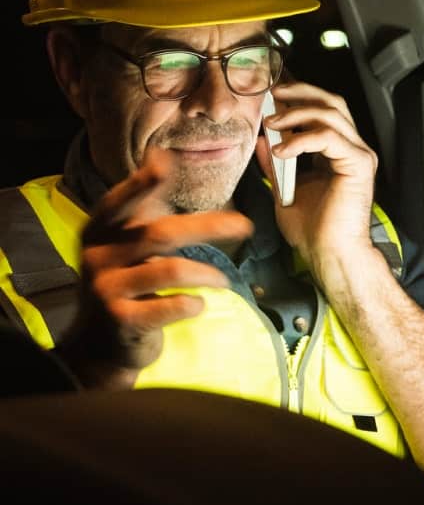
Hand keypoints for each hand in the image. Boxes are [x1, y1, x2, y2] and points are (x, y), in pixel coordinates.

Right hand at [58, 148, 251, 387]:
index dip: (140, 183)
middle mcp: (98, 257)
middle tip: (244, 225)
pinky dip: (191, 304)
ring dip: (206, 274)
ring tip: (224, 280)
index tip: (164, 163)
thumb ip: (140, 211)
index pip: (119, 203)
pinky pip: (169, 306)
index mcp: (97, 233)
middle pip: (159, 233)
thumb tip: (160, 157)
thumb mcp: (121, 248)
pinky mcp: (122, 320)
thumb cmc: (122, 288)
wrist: (99, 347)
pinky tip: (199, 306)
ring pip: (170, 270)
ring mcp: (107, 289)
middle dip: (208, 227)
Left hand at [255, 81, 378, 289]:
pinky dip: (301, 140)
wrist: (330, 256)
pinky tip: (281, 151)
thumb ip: (274, 165)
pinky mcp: (359, 165)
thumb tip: (261, 140)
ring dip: (296, 114)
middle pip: (331, 102)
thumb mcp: (283, 191)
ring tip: (271, 124)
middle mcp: (353, 149)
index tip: (271, 97)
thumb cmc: (313, 233)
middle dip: (301, 92)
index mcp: (338, 153)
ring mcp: (359, 155)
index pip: (323, 110)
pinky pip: (329, 137)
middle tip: (273, 95)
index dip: (299, 98)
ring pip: (330, 113)